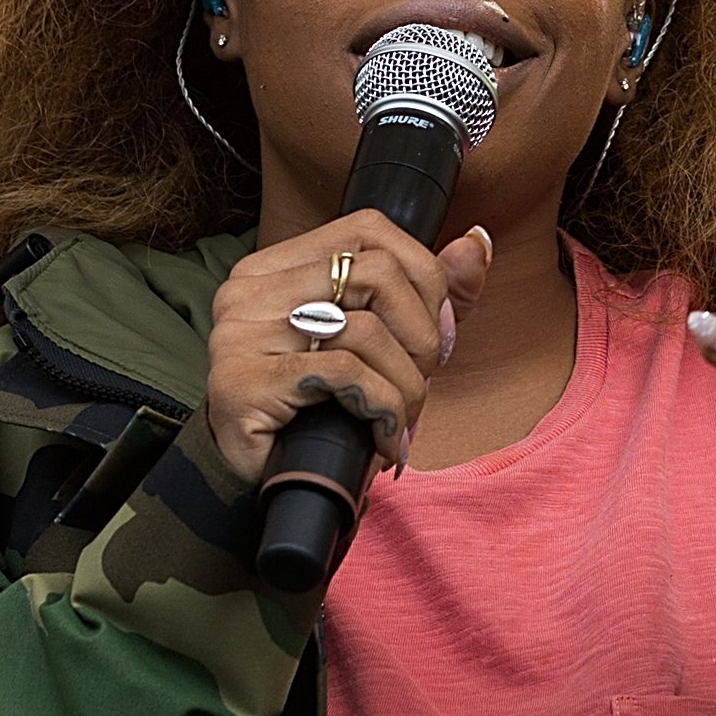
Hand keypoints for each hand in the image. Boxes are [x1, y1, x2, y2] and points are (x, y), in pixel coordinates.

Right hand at [206, 211, 493, 484]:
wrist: (255, 485)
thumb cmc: (314, 415)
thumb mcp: (377, 348)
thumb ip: (424, 295)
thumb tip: (476, 242)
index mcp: (274, 268)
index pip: (368, 231)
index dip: (422, 277)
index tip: (432, 338)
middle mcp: (248, 290)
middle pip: (377, 275)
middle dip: (422, 338)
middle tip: (420, 386)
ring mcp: (239, 334)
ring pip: (366, 328)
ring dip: (405, 387)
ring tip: (400, 423)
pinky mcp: (242, 382)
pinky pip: (346, 373)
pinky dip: (381, 409)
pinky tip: (382, 440)